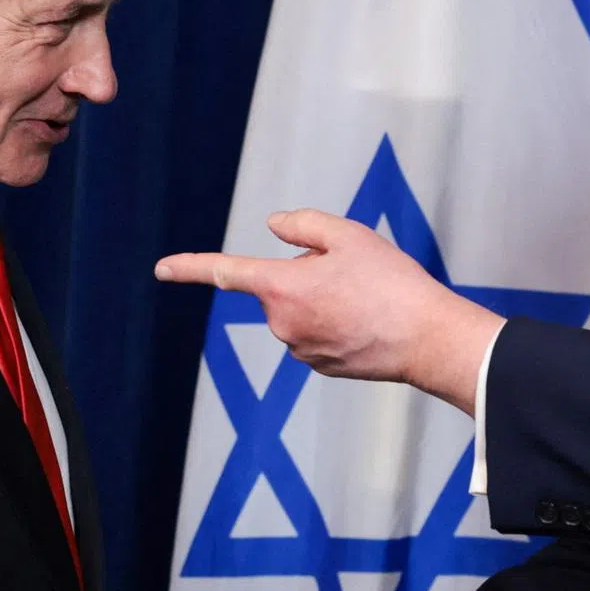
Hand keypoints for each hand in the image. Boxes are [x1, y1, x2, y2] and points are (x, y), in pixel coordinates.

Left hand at [154, 209, 503, 413]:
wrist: (427, 339)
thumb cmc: (391, 284)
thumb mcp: (350, 235)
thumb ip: (303, 223)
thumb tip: (275, 225)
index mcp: (282, 287)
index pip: (226, 271)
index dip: (191, 266)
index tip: (162, 268)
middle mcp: (282, 323)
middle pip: (280, 286)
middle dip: (305, 273)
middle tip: (352, 272)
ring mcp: (301, 350)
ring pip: (299, 311)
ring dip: (322, 299)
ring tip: (367, 298)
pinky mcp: (321, 367)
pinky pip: (316, 334)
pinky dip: (335, 323)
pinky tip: (368, 320)